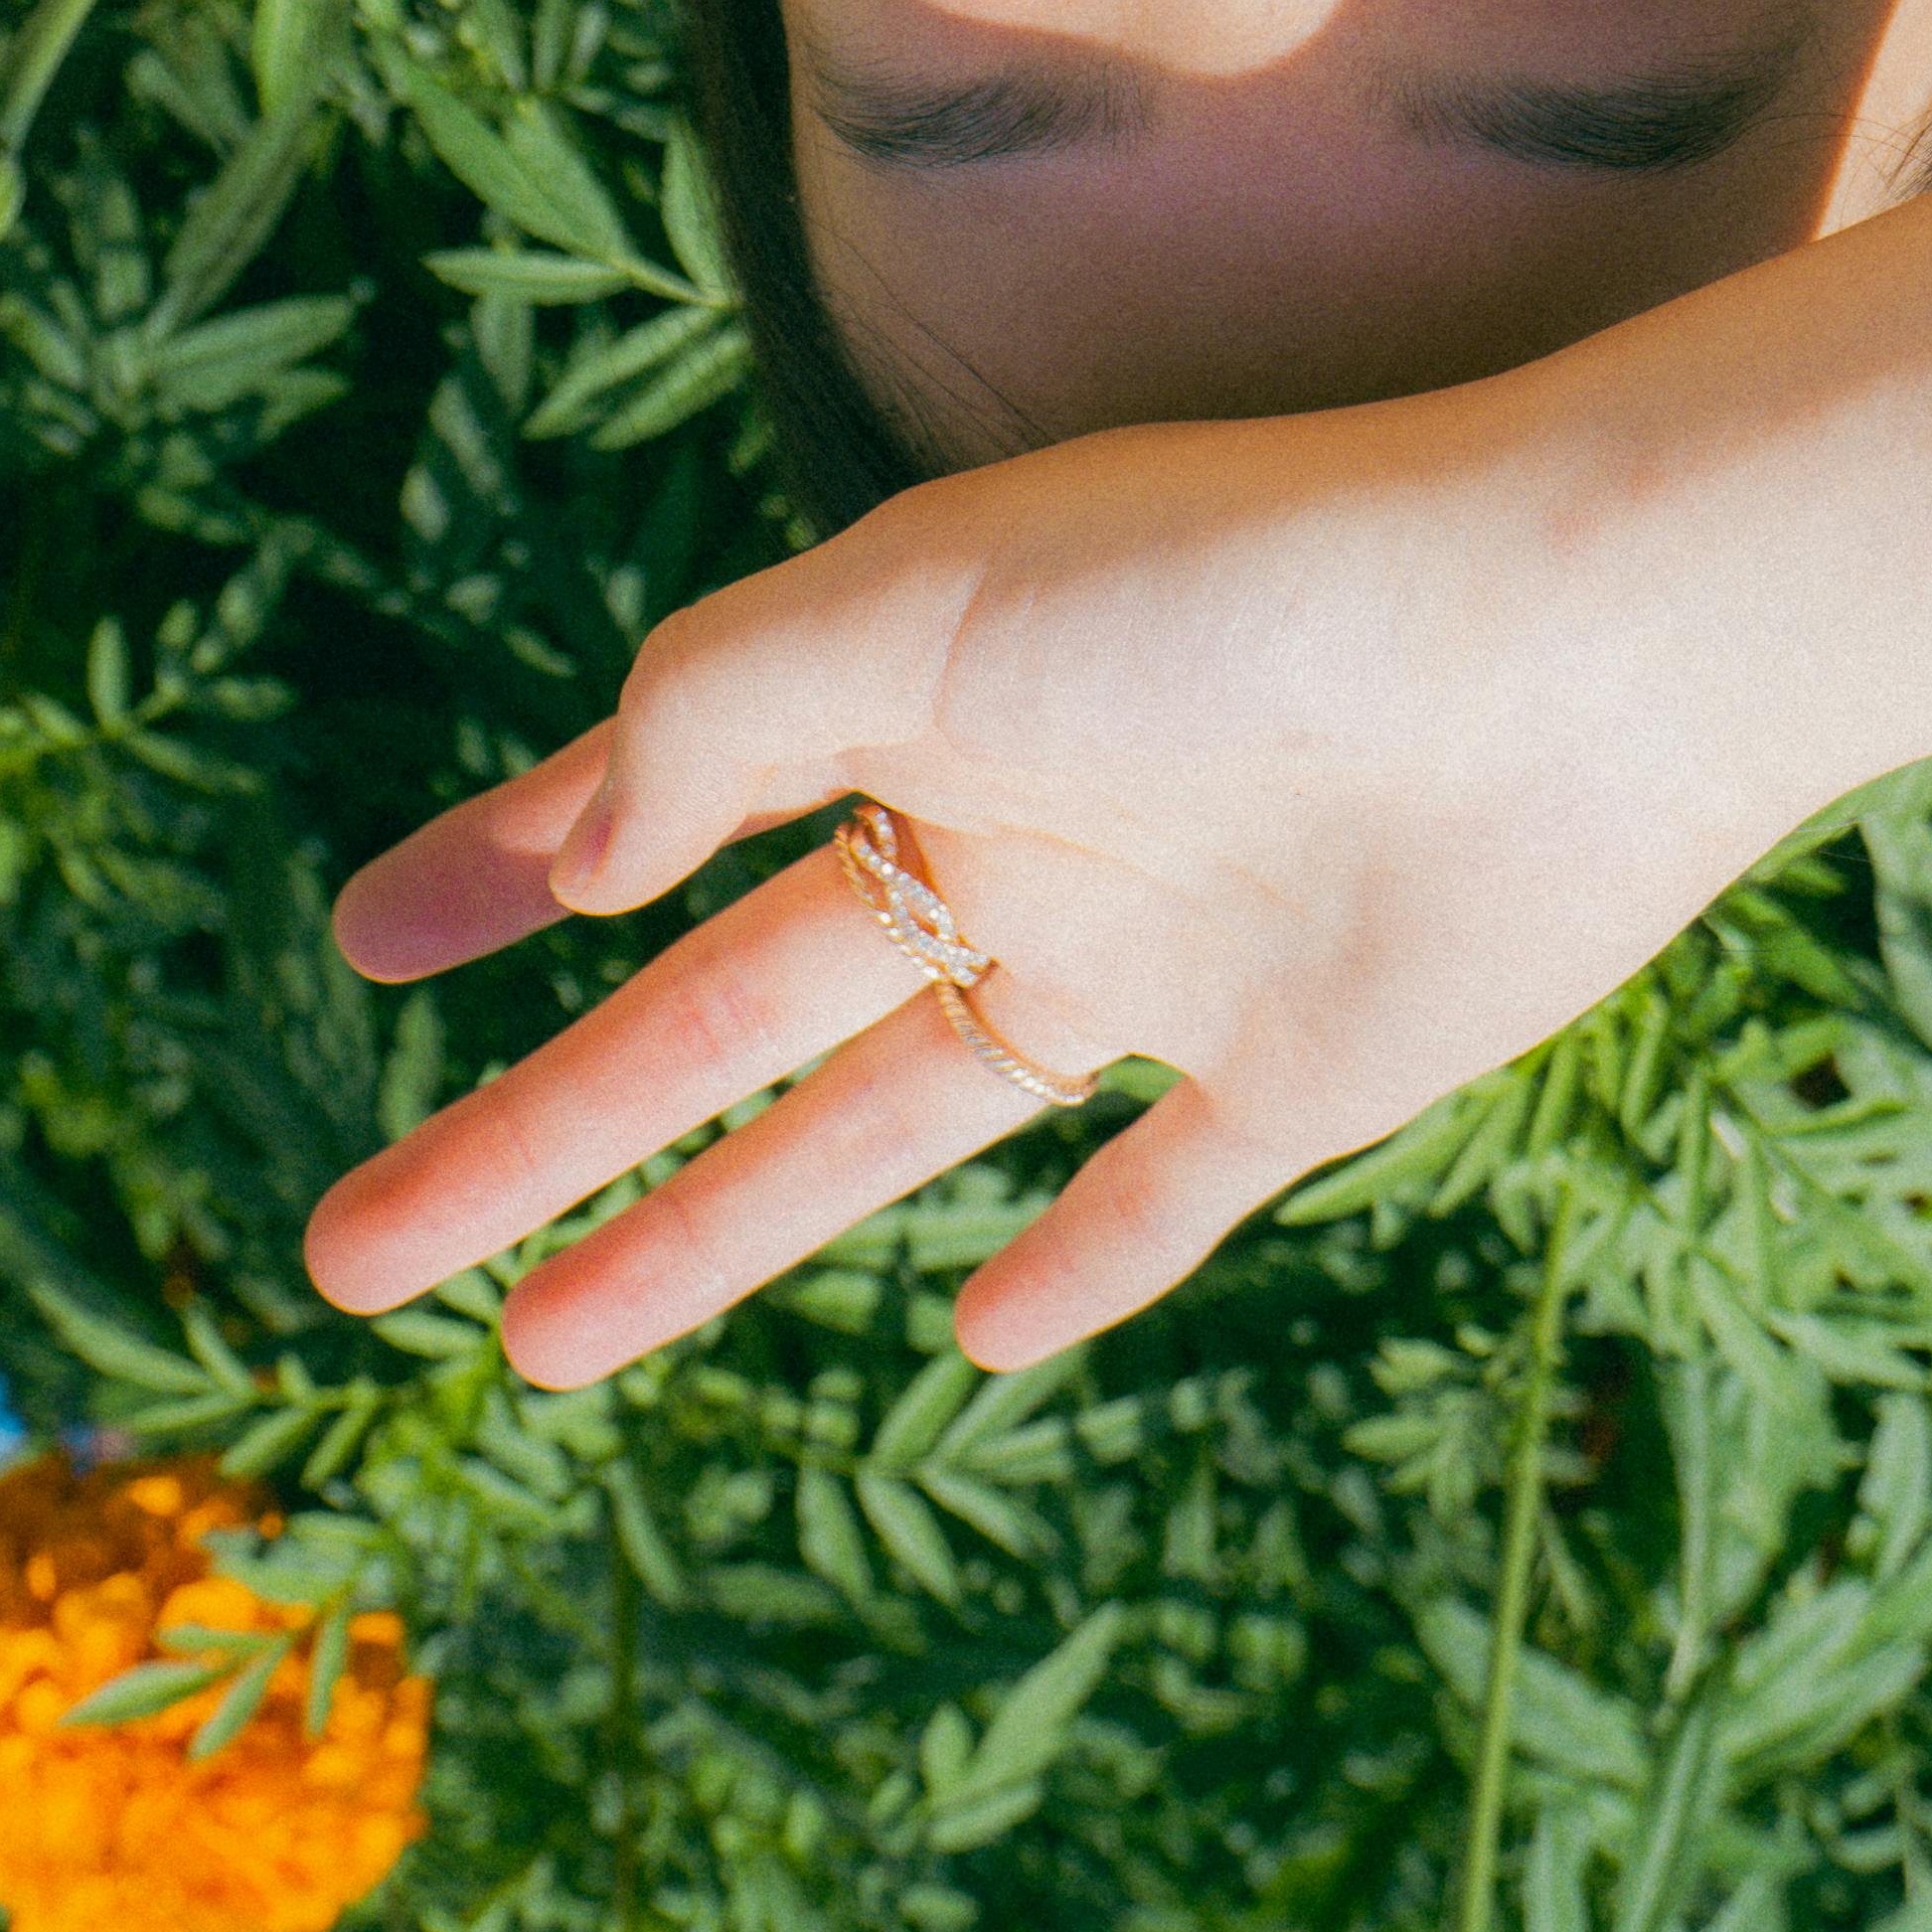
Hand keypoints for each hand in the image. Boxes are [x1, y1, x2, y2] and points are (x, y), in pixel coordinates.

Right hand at [300, 371, 1816, 1382]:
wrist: (1581, 635)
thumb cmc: (1247, 580)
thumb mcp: (930, 600)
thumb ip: (727, 703)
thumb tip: (585, 839)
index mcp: (915, 693)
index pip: (655, 799)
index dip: (506, 864)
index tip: (370, 943)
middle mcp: (1017, 824)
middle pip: (718, 1020)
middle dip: (535, 1129)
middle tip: (351, 1251)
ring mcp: (1153, 955)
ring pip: (884, 1132)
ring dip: (712, 1236)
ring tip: (540, 1350)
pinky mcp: (1305, 1066)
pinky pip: (1164, 1198)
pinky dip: (1078, 1271)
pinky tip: (980, 1336)